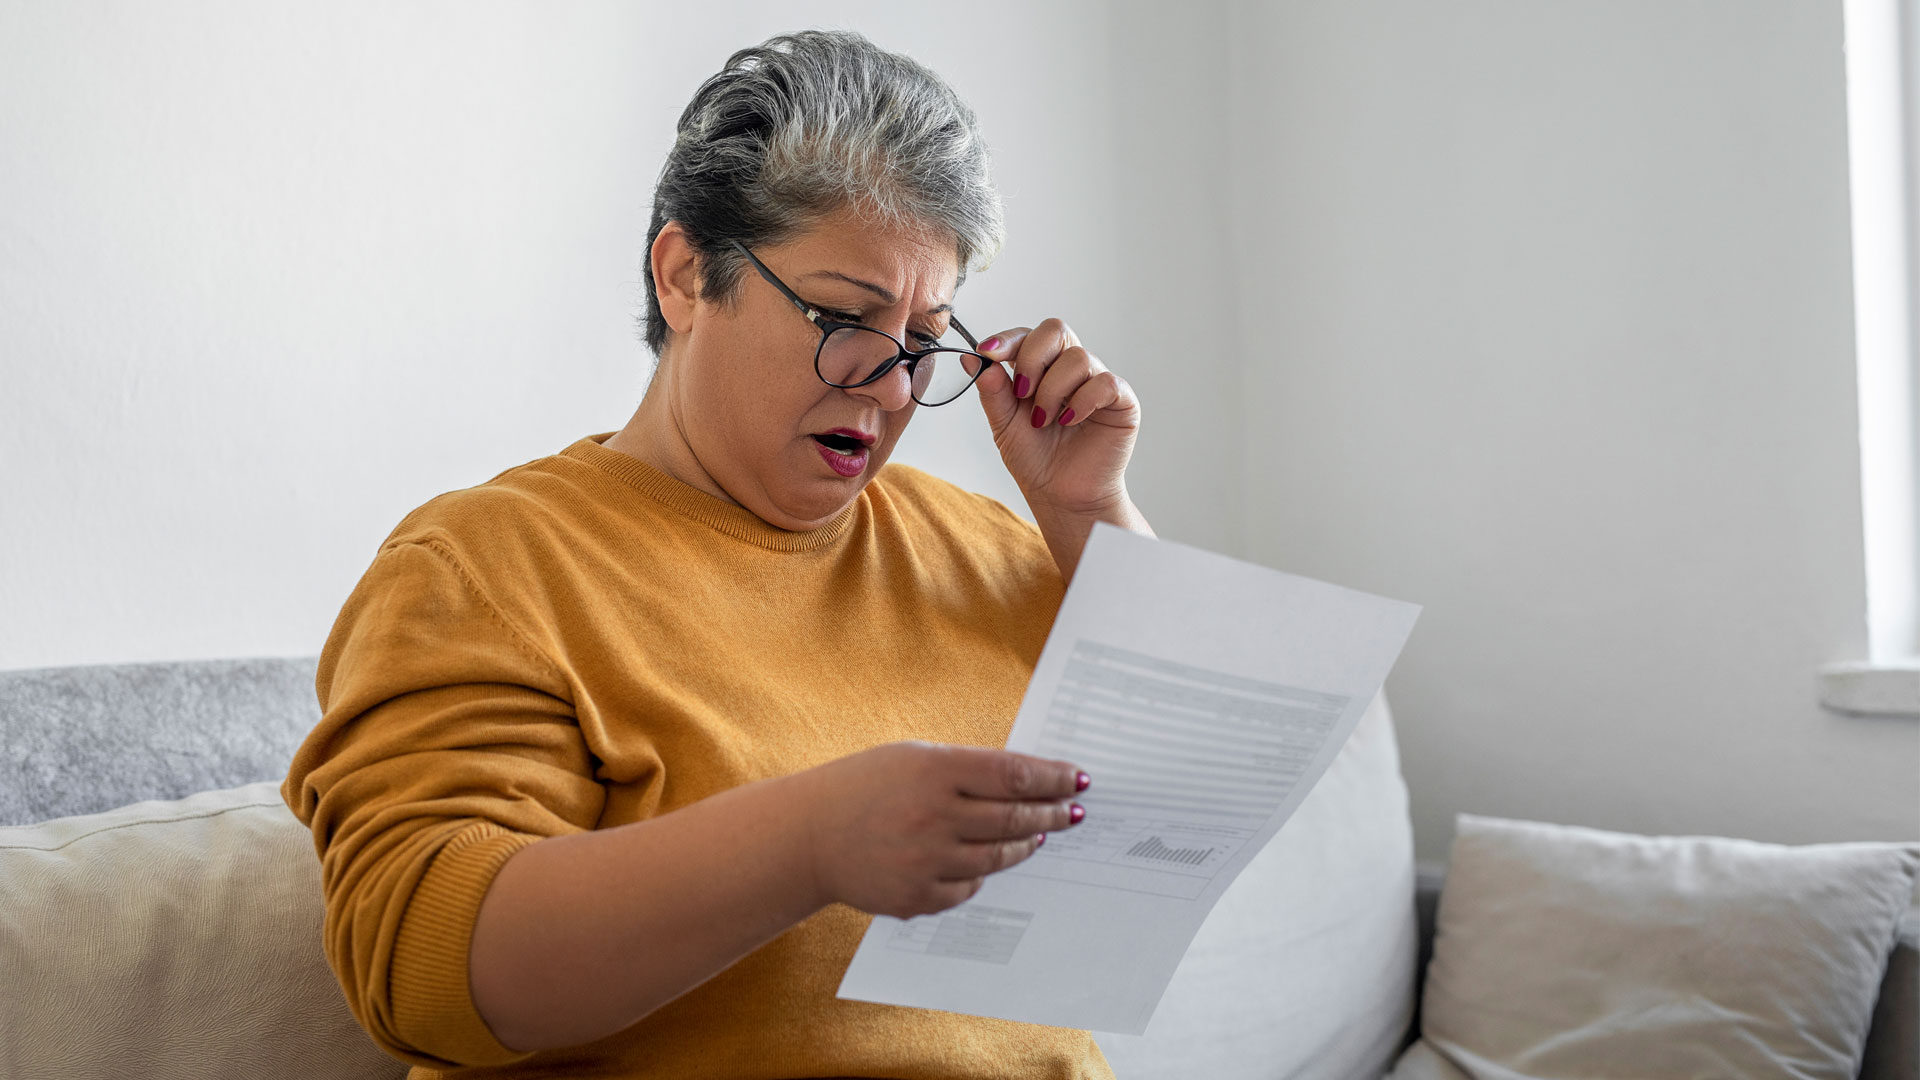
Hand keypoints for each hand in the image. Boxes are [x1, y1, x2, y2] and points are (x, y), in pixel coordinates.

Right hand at [794, 741, 1087, 918]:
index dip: (1052, 778)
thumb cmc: (865, 786)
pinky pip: (970, 888)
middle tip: (1073, 812)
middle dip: (1052, 814)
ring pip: (999, 857)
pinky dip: (982, 874)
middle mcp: (933, 815)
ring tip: (1038, 834)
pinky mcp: (918, 897)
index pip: (1014, 775)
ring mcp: (926, 861)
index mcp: (934, 769)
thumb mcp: (913, 757)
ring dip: (1025, 844)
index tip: (1077, 779)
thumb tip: (1026, 782)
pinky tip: (988, 861)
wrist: (808, 836)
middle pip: (1014, 818)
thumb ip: (966, 768)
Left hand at [974, 319, 1140, 516]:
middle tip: (1021, 392)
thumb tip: (972, 358)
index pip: (1028, 336)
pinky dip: (1082, 401)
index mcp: (1042, 368)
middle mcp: (1070, 369)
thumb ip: (992, 391)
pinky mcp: (1121, 401)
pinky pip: (1105, 383)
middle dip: (1032, 357)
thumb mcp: (1004, 424)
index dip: (1008, 339)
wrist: (1060, 496)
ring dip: (1053, 391)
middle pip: (1056, 330)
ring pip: (1078, 358)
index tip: (988, 353)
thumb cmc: (1036, 460)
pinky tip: (1069, 421)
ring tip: (1043, 420)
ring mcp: (1097, 382)